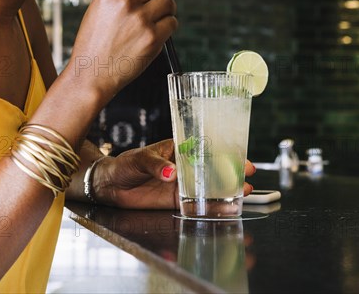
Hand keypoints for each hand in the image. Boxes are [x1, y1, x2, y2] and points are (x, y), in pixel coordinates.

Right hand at [64, 0, 176, 97]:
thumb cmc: (95, 45)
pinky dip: (169, 26)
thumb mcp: (98, 9)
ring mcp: (141, 19)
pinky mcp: (153, 38)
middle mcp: (126, 2)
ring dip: (168, 8)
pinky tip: (159, 31)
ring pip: (168, 1)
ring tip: (160, 16)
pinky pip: (172, 22)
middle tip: (159, 0)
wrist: (92, 74)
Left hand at [93, 139, 256, 209]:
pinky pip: (196, 204)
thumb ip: (155, 165)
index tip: (240, 157)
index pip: (205, 150)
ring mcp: (181, 185)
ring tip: (244, 193)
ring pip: (208, 188)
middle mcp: (184, 167)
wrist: (110, 184)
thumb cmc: (125, 164)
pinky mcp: (175, 201)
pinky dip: (211, 207)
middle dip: (232, 173)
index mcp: (178, 150)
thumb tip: (170, 173)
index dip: (225, 153)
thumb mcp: (139, 158)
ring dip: (226, 191)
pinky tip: (225, 209)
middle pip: (212, 170)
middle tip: (249, 177)